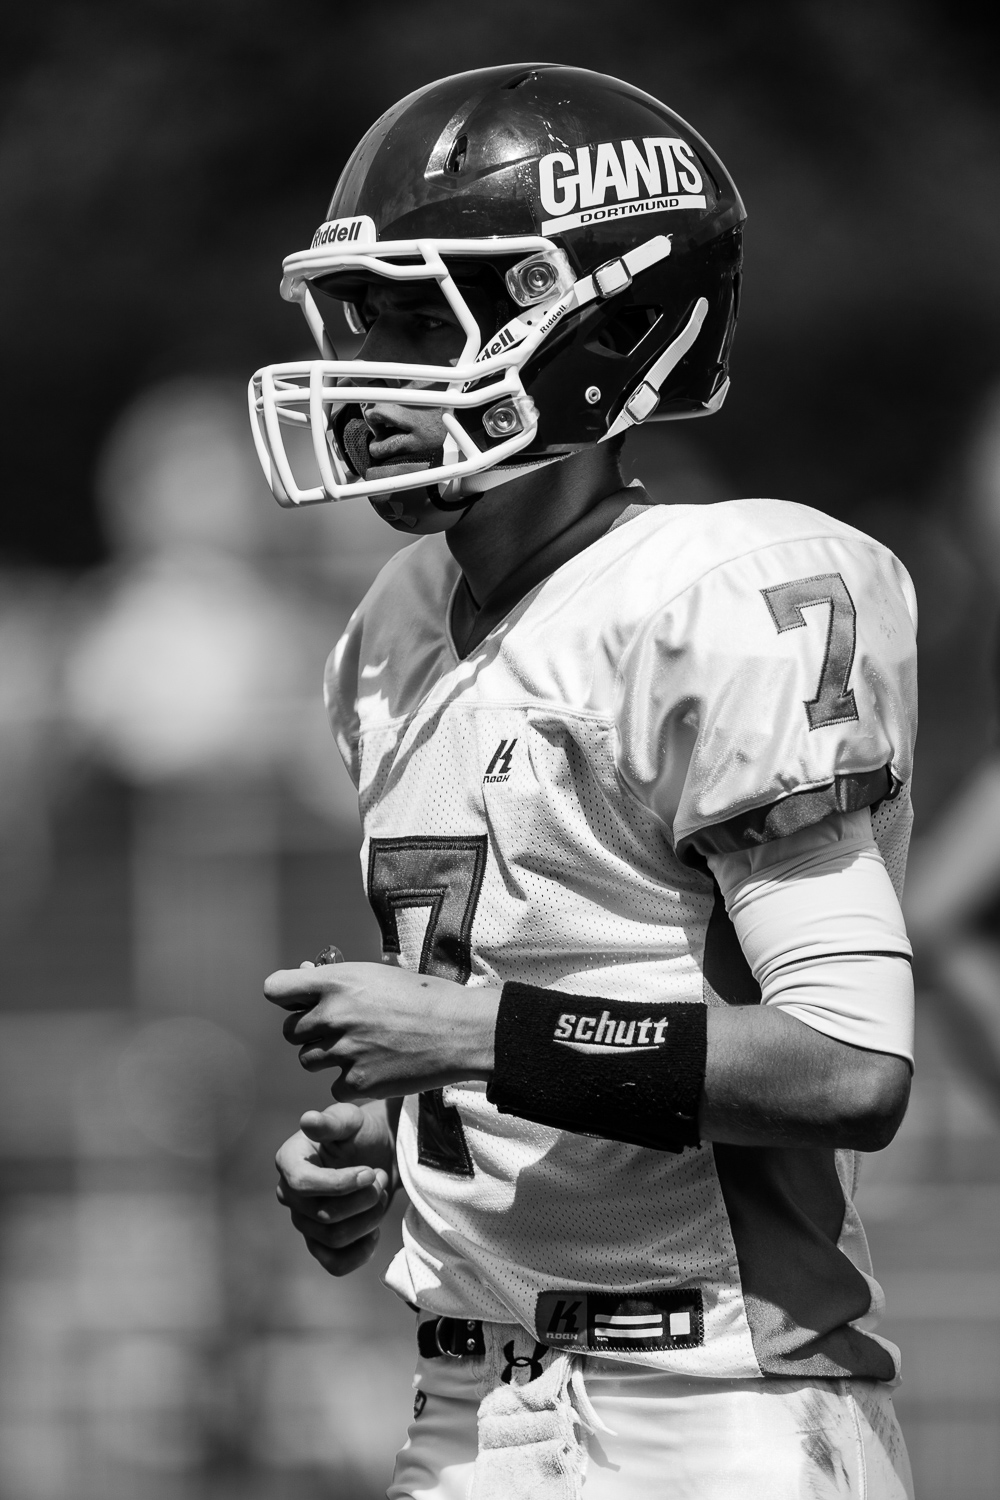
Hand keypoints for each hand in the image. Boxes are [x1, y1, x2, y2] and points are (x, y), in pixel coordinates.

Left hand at [264, 961, 499, 1101]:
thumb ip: (337, 980)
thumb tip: (305, 975)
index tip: (300, 1002)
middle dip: (311, 1031)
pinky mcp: (358, 1083)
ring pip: (308, 1060)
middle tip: (344, 1029)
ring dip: (328, 1057)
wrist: (461, 1030)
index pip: (275, 989)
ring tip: (364, 1047)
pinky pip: (335, 1085)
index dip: (286, 997)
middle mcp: (333, 1016)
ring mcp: (344, 1052)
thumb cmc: (423, 996)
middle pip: (291, 1031)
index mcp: (336, 982)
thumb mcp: (377, 974)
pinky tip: (377, 1068)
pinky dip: (352, 1082)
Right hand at [275, 1101, 394, 1275]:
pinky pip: (335, 1264)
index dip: (339, 1184)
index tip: (370, 1172)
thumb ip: (332, 1121)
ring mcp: (303, 1221)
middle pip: (323, 1215)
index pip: (302, 1184)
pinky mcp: (321, 1243)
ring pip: (334, 1238)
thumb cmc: (362, 1131)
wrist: (379, 1152)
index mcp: (289, 1161)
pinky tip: (375, 1231)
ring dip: (369, 1218)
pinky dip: (360, 1253)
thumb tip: (307, 1120)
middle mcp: (289, 1194)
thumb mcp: (351, 1119)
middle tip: (381, 1176)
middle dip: (363, 1199)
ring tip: (380, 1193)